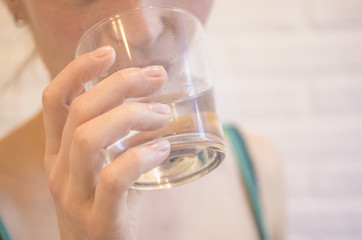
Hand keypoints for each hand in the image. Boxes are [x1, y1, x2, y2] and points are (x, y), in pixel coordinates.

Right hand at [42, 46, 169, 239]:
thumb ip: (119, 139)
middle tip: (156, 78)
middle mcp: (59, 170)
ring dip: (133, 116)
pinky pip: (114, 178)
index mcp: (58, 153)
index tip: (109, 53)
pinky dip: (141, 156)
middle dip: (121, 85)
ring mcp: (74, 196)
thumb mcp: (102, 167)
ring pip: (90, 138)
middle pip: (81, 111)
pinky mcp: (98, 218)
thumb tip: (155, 105)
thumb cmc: (108, 205)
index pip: (55, 100)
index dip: (77, 70)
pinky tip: (163, 148)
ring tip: (163, 114)